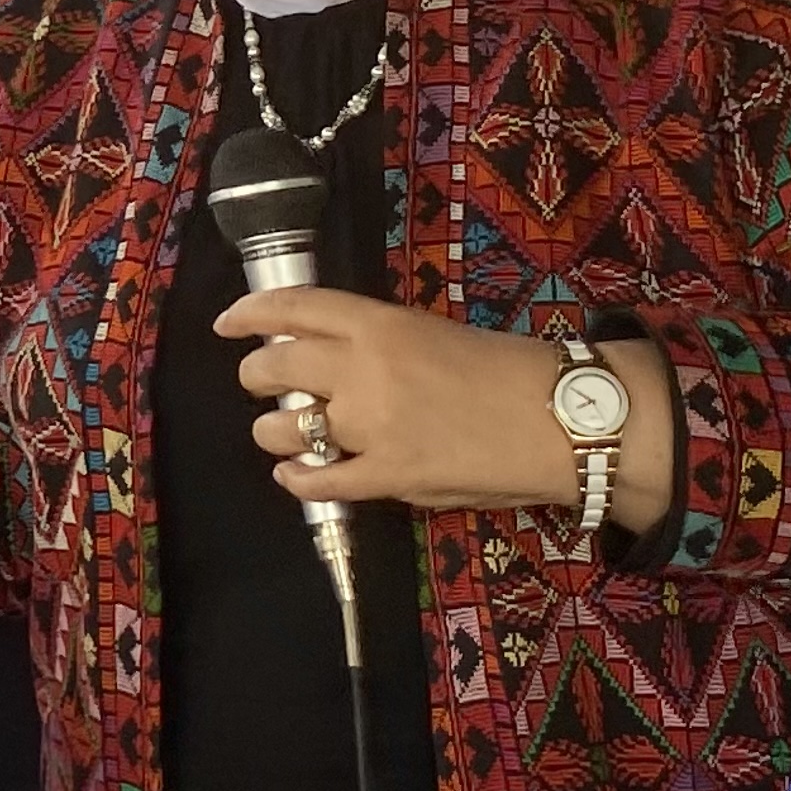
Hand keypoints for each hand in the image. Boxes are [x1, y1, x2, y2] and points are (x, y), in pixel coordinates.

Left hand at [217, 286, 674, 530]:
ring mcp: (371, 427)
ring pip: (285, 429)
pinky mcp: (388, 476)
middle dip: (257, 377)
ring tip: (281, 433)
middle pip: (275, 368)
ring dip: (273, 432)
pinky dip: (299, 480)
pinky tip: (297, 476)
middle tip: (262, 384)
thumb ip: (380, 344)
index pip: (295, 308)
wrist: (561, 419)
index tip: (229, 322)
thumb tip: (332, 358)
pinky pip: (319, 482)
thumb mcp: (435, 333)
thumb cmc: (509, 371)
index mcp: (381, 325)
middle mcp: (364, 370)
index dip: (250, 314)